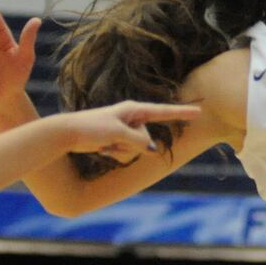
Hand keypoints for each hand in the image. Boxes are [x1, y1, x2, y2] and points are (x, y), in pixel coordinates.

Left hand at [63, 101, 201, 156]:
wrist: (66, 134)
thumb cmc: (90, 127)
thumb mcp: (117, 133)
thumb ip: (138, 141)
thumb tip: (151, 150)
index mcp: (134, 110)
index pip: (163, 112)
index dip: (182, 113)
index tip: (199, 113)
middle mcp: (132, 119)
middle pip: (147, 139)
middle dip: (132, 145)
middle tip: (111, 139)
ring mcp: (125, 130)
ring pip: (137, 149)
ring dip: (121, 152)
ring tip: (104, 144)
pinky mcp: (117, 140)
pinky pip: (127, 153)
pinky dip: (115, 155)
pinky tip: (101, 149)